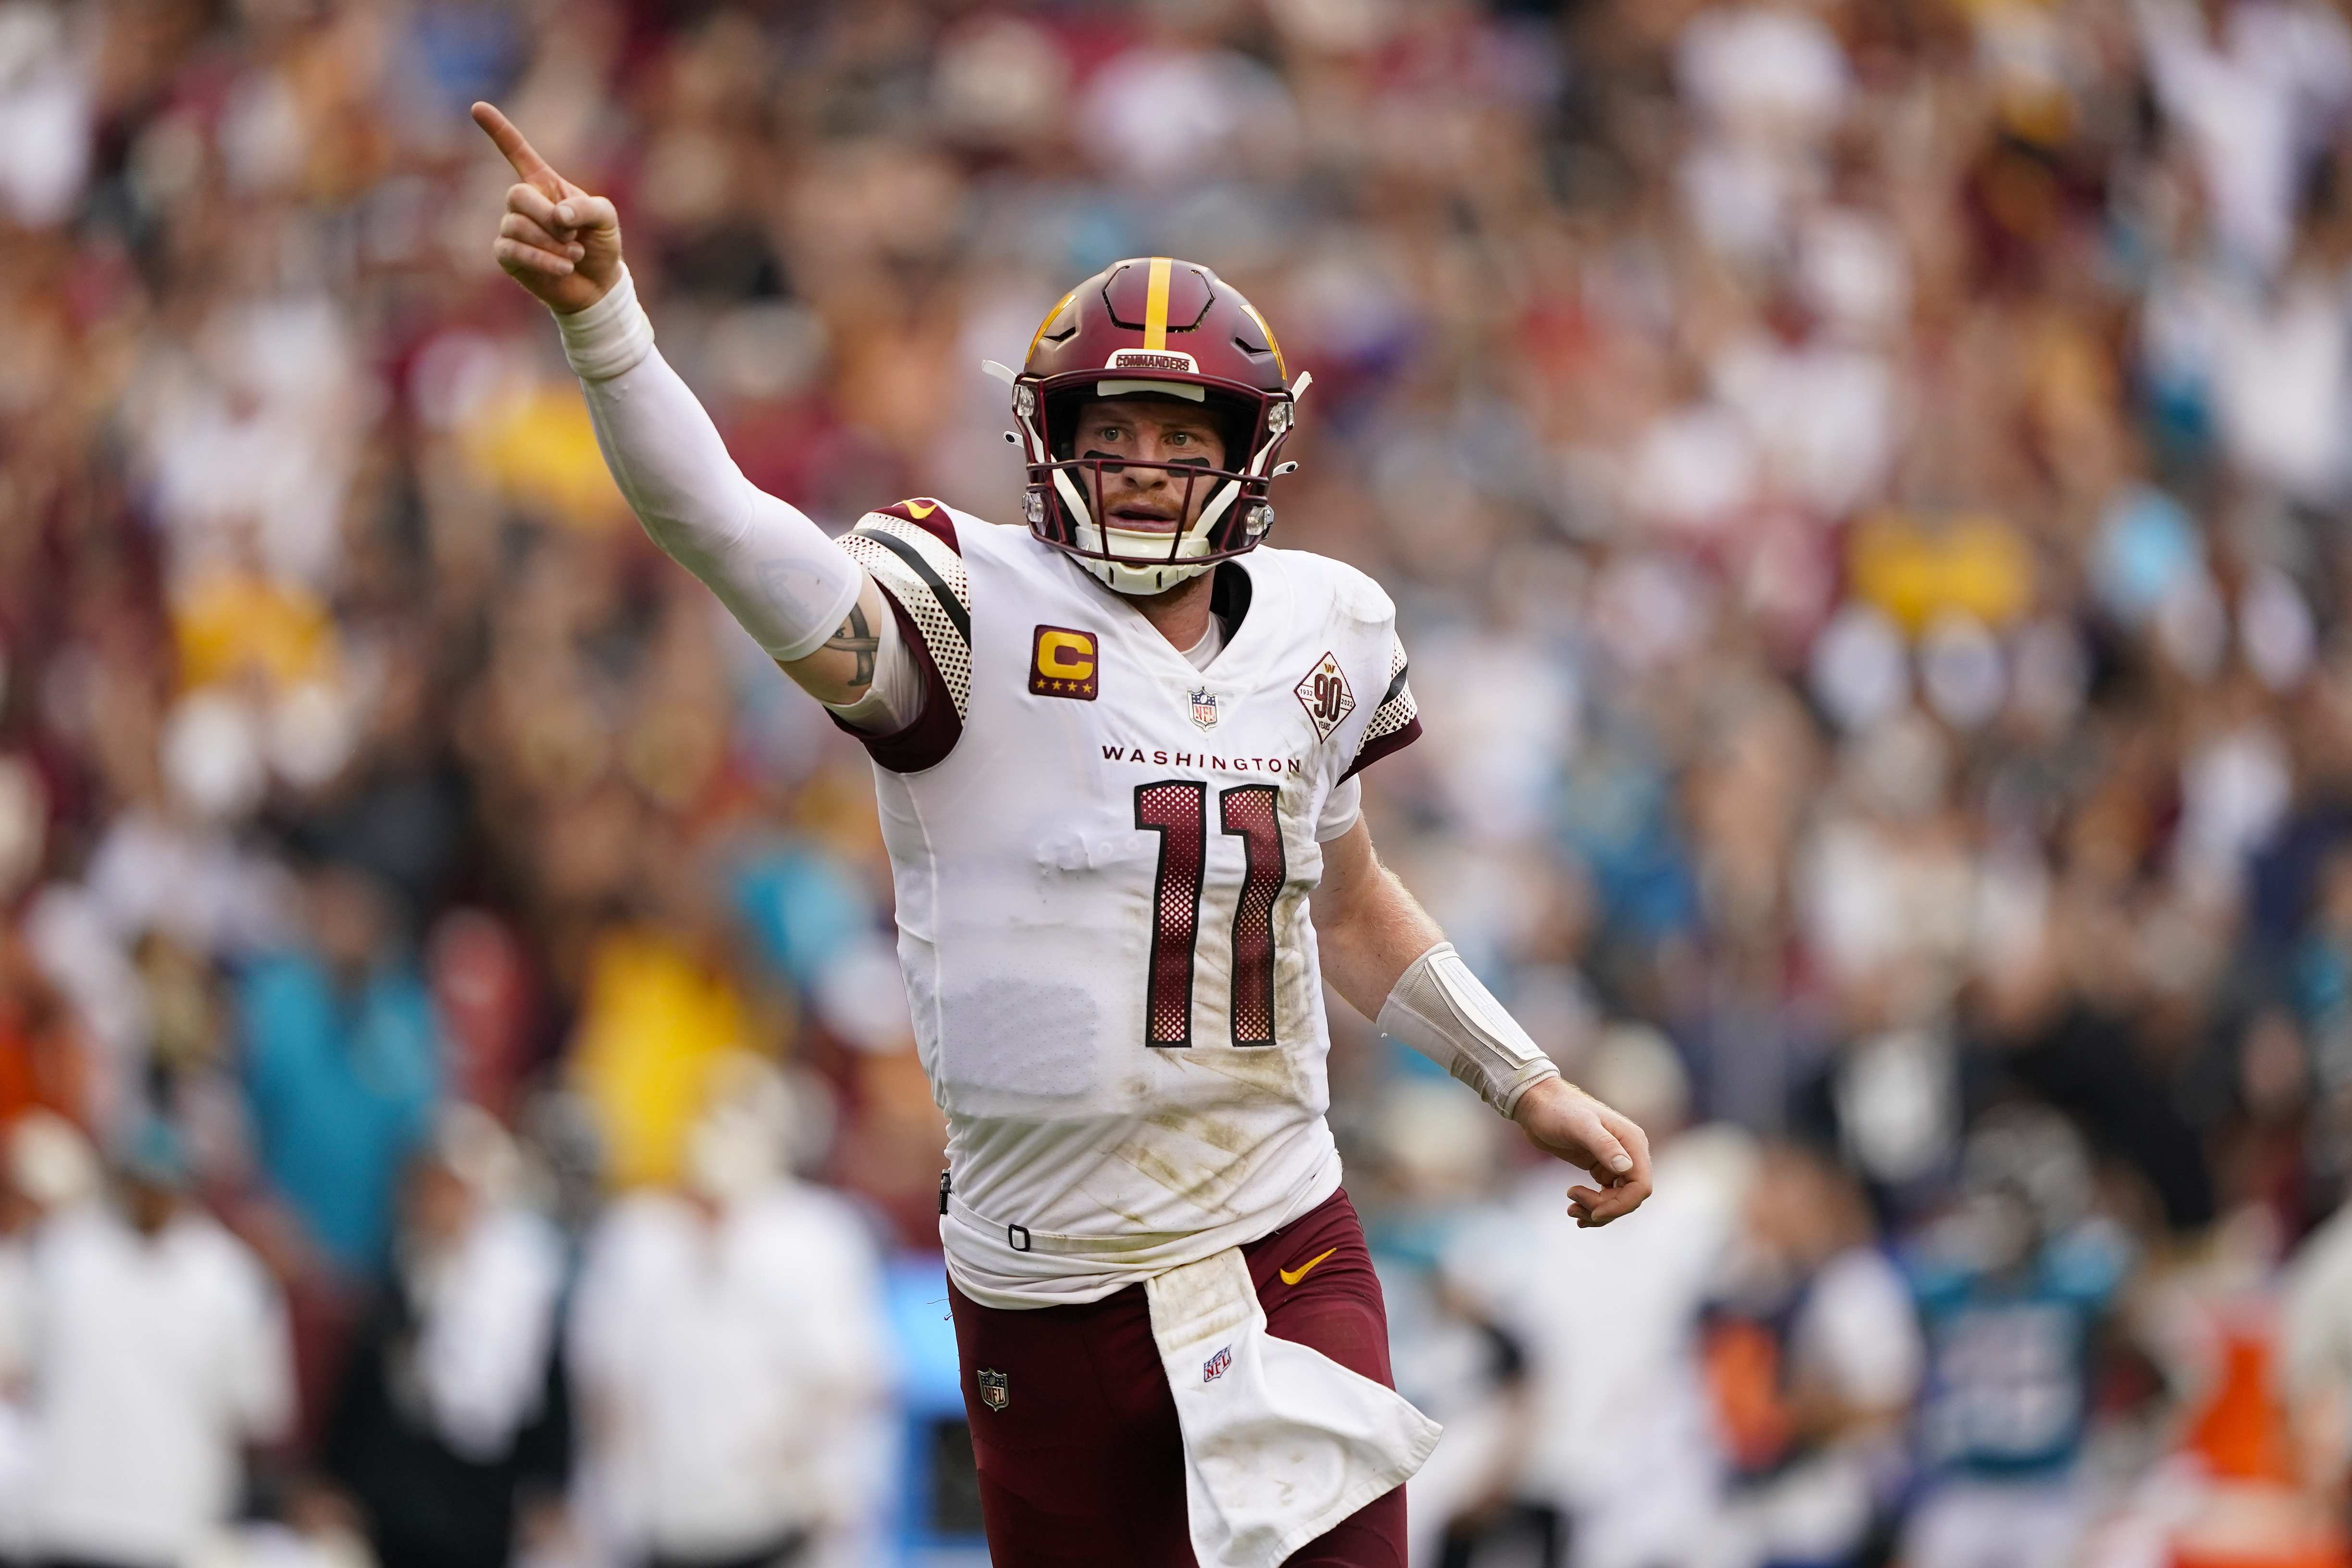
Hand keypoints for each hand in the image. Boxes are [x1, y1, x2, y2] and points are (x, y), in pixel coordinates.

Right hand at [470, 101, 623, 314]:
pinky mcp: (507, 255)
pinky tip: (564, 267)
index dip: (498, 130)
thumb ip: (587, 208)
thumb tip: (558, 215)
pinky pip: (512, 250)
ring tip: (574, 254)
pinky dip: (542, 260)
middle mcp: (524, 203)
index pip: (517, 152)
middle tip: (572, 235)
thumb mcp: (606, 219)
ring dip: (550, 243)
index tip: (477, 107)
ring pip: (515, 226)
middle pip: (516, 196)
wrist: (598, 285)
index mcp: (545, 184)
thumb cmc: (601, 244)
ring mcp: (511, 228)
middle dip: (546, 217)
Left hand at [1511, 1076, 1652, 1227]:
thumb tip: (1626, 1167)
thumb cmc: (1557, 1110)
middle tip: (1573, 1207)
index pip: (1641, 1186)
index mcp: (1632, 1142)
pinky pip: (1606, 1195)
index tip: (1594, 1212)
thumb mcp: (1580, 1126)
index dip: (1622, 1205)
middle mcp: (1628, 1152)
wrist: (1537, 1105)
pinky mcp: (1600, 1166)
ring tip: (1570, 1210)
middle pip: (1629, 1197)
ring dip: (1596, 1211)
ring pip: (1617, 1199)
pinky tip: (1574, 1210)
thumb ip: (1604, 1145)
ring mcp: (1614, 1160)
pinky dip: (1593, 1207)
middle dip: (1604, 1209)